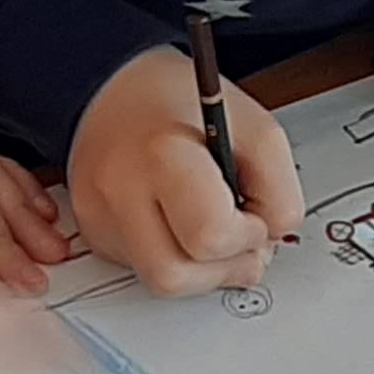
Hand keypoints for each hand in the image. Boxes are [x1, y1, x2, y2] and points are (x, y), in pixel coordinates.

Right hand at [67, 46, 302, 295]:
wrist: (112, 89)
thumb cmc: (177, 102)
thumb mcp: (255, 128)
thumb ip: (279, 189)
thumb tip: (270, 238)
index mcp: (162, 155)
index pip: (210, 237)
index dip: (246, 237)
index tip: (253, 216)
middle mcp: (119, 192)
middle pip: (176, 277)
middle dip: (223, 267)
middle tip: (239, 235)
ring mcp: (100, 218)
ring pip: (161, 284)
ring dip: (202, 271)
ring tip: (213, 231)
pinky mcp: (94, 235)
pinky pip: (144, 271)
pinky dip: (175, 257)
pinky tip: (180, 223)